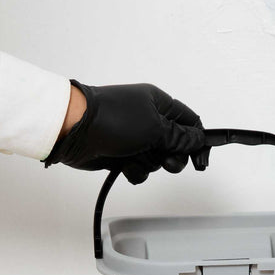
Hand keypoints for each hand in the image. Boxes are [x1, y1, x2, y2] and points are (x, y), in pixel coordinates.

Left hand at [44, 81, 204, 183]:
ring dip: (149, 164)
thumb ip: (181, 138)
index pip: (189, 122)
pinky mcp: (122, 154)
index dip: (197, 140)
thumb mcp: (155, 127)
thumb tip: (198, 139)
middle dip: (172, 157)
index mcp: (159, 104)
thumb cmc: (110, 119)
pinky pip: (140, 169)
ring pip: (157, 160)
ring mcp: (135, 138)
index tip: (200, 158)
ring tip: (136, 157)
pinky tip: (124, 165)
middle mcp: (148, 120)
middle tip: (166, 161)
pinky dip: (134, 171)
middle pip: (176, 146)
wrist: (74, 131)